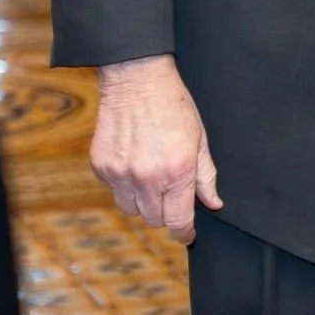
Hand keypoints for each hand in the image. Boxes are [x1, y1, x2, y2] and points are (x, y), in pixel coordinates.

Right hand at [90, 54, 220, 243]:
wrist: (137, 80)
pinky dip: (124, 185)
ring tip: (151, 176)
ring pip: (132, 210)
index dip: (185, 232)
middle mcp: (147, 178)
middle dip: (165, 212)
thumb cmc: (173, 106)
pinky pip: (114, 191)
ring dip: (143, 201)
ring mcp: (121, 174)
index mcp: (177, 172)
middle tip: (170, 192)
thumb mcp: (199, 139)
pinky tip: (133, 162)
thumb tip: (213, 204)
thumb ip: (205, 176)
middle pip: (154, 220)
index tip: (187, 234)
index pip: (178, 221)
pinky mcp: (101, 167)